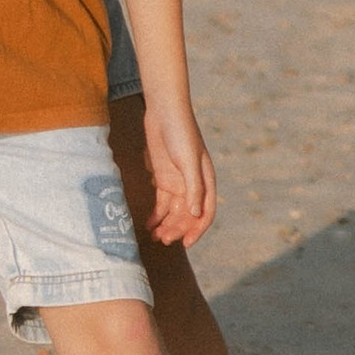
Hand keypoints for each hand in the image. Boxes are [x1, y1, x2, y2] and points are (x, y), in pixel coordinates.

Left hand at [140, 98, 216, 246]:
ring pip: (173, 212)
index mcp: (206, 181)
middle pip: (187, 215)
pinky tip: (149, 224)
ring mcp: (178, 182)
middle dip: (177, 229)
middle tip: (163, 239)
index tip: (185, 243)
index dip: (197, 229)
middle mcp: (193, 185)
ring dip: (166, 225)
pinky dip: (156, 215)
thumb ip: (193, 188)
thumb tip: (196, 215)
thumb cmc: (181, 133)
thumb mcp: (188, 161)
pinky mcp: (163, 178)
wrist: (164, 111)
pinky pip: (161, 203)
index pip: (205, 212)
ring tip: (155, 236)